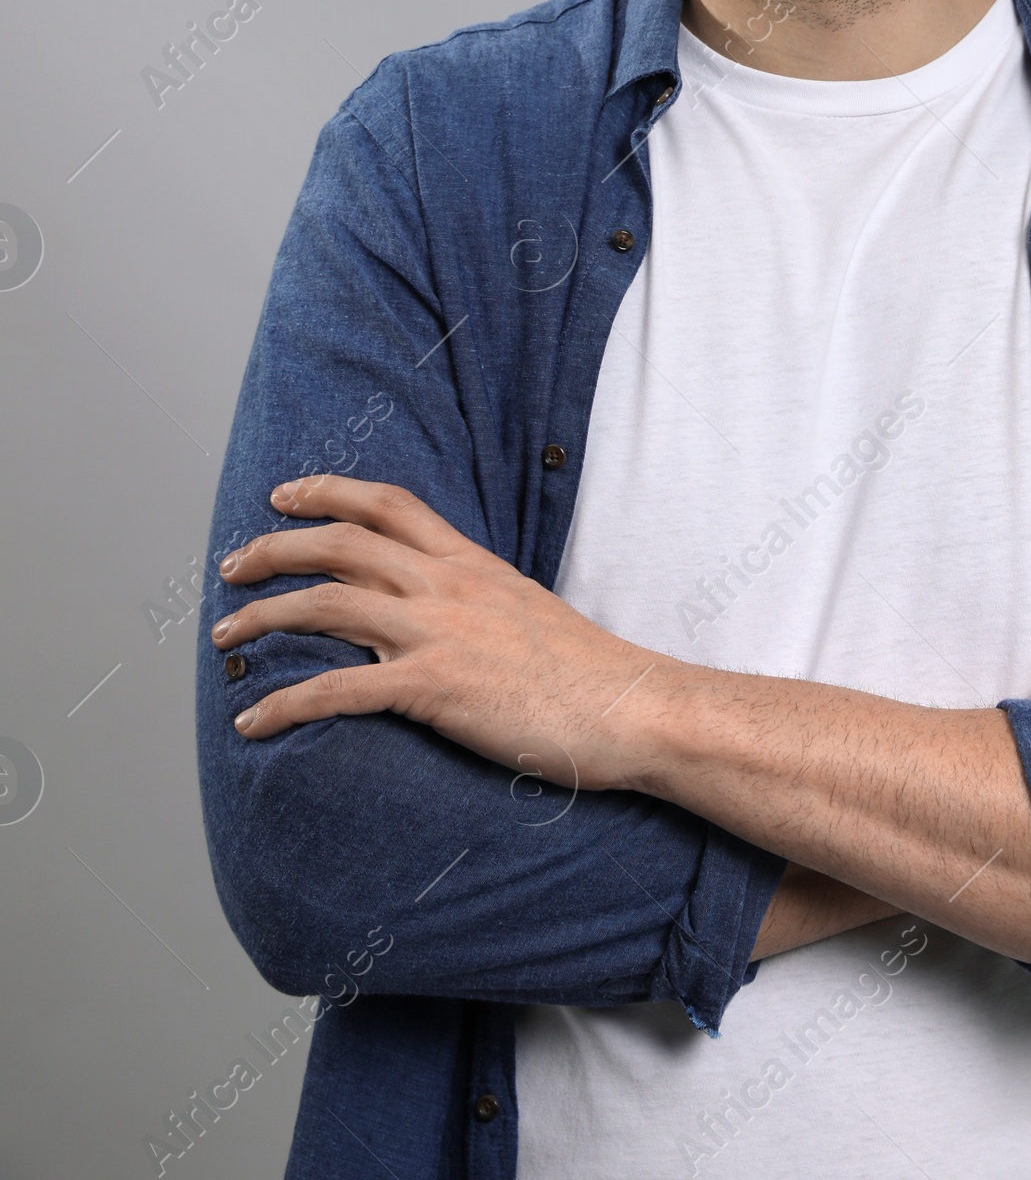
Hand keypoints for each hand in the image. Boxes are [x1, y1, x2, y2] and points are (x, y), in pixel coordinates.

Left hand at [211, 475, 668, 787]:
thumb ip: (473, 600)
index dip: (329, 491)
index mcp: (470, 562)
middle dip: (276, 547)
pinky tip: (252, 719)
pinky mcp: (434, 688)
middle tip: (234, 564)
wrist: (627, 707)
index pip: (389, 503)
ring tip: (225, 631)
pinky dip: (285, 702)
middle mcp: (447, 585)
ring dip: (264, 615)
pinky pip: (339, 689)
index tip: (285, 495)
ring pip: (327, 604)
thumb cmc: (585, 671)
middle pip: (342, 543)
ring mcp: (439, 632)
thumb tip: (434, 613)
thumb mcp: (524, 609)